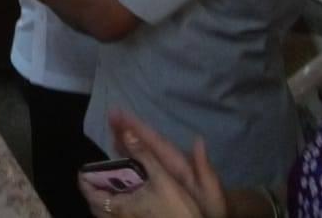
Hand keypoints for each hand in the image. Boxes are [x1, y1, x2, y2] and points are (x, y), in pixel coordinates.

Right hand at [78, 111, 227, 217]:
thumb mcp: (210, 189)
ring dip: (126, 139)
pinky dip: (128, 154)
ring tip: (110, 128)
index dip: (139, 127)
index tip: (122, 114)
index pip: (155, 142)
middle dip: (128, 128)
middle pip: (145, 142)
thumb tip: (199, 139)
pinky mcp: (157, 183)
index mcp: (178, 163)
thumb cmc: (210, 206)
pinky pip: (138, 164)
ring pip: (140, 151)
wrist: (209, 217)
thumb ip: (204, 167)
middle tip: (111, 115)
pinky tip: (118, 150)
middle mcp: (167, 164)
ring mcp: (161, 172)